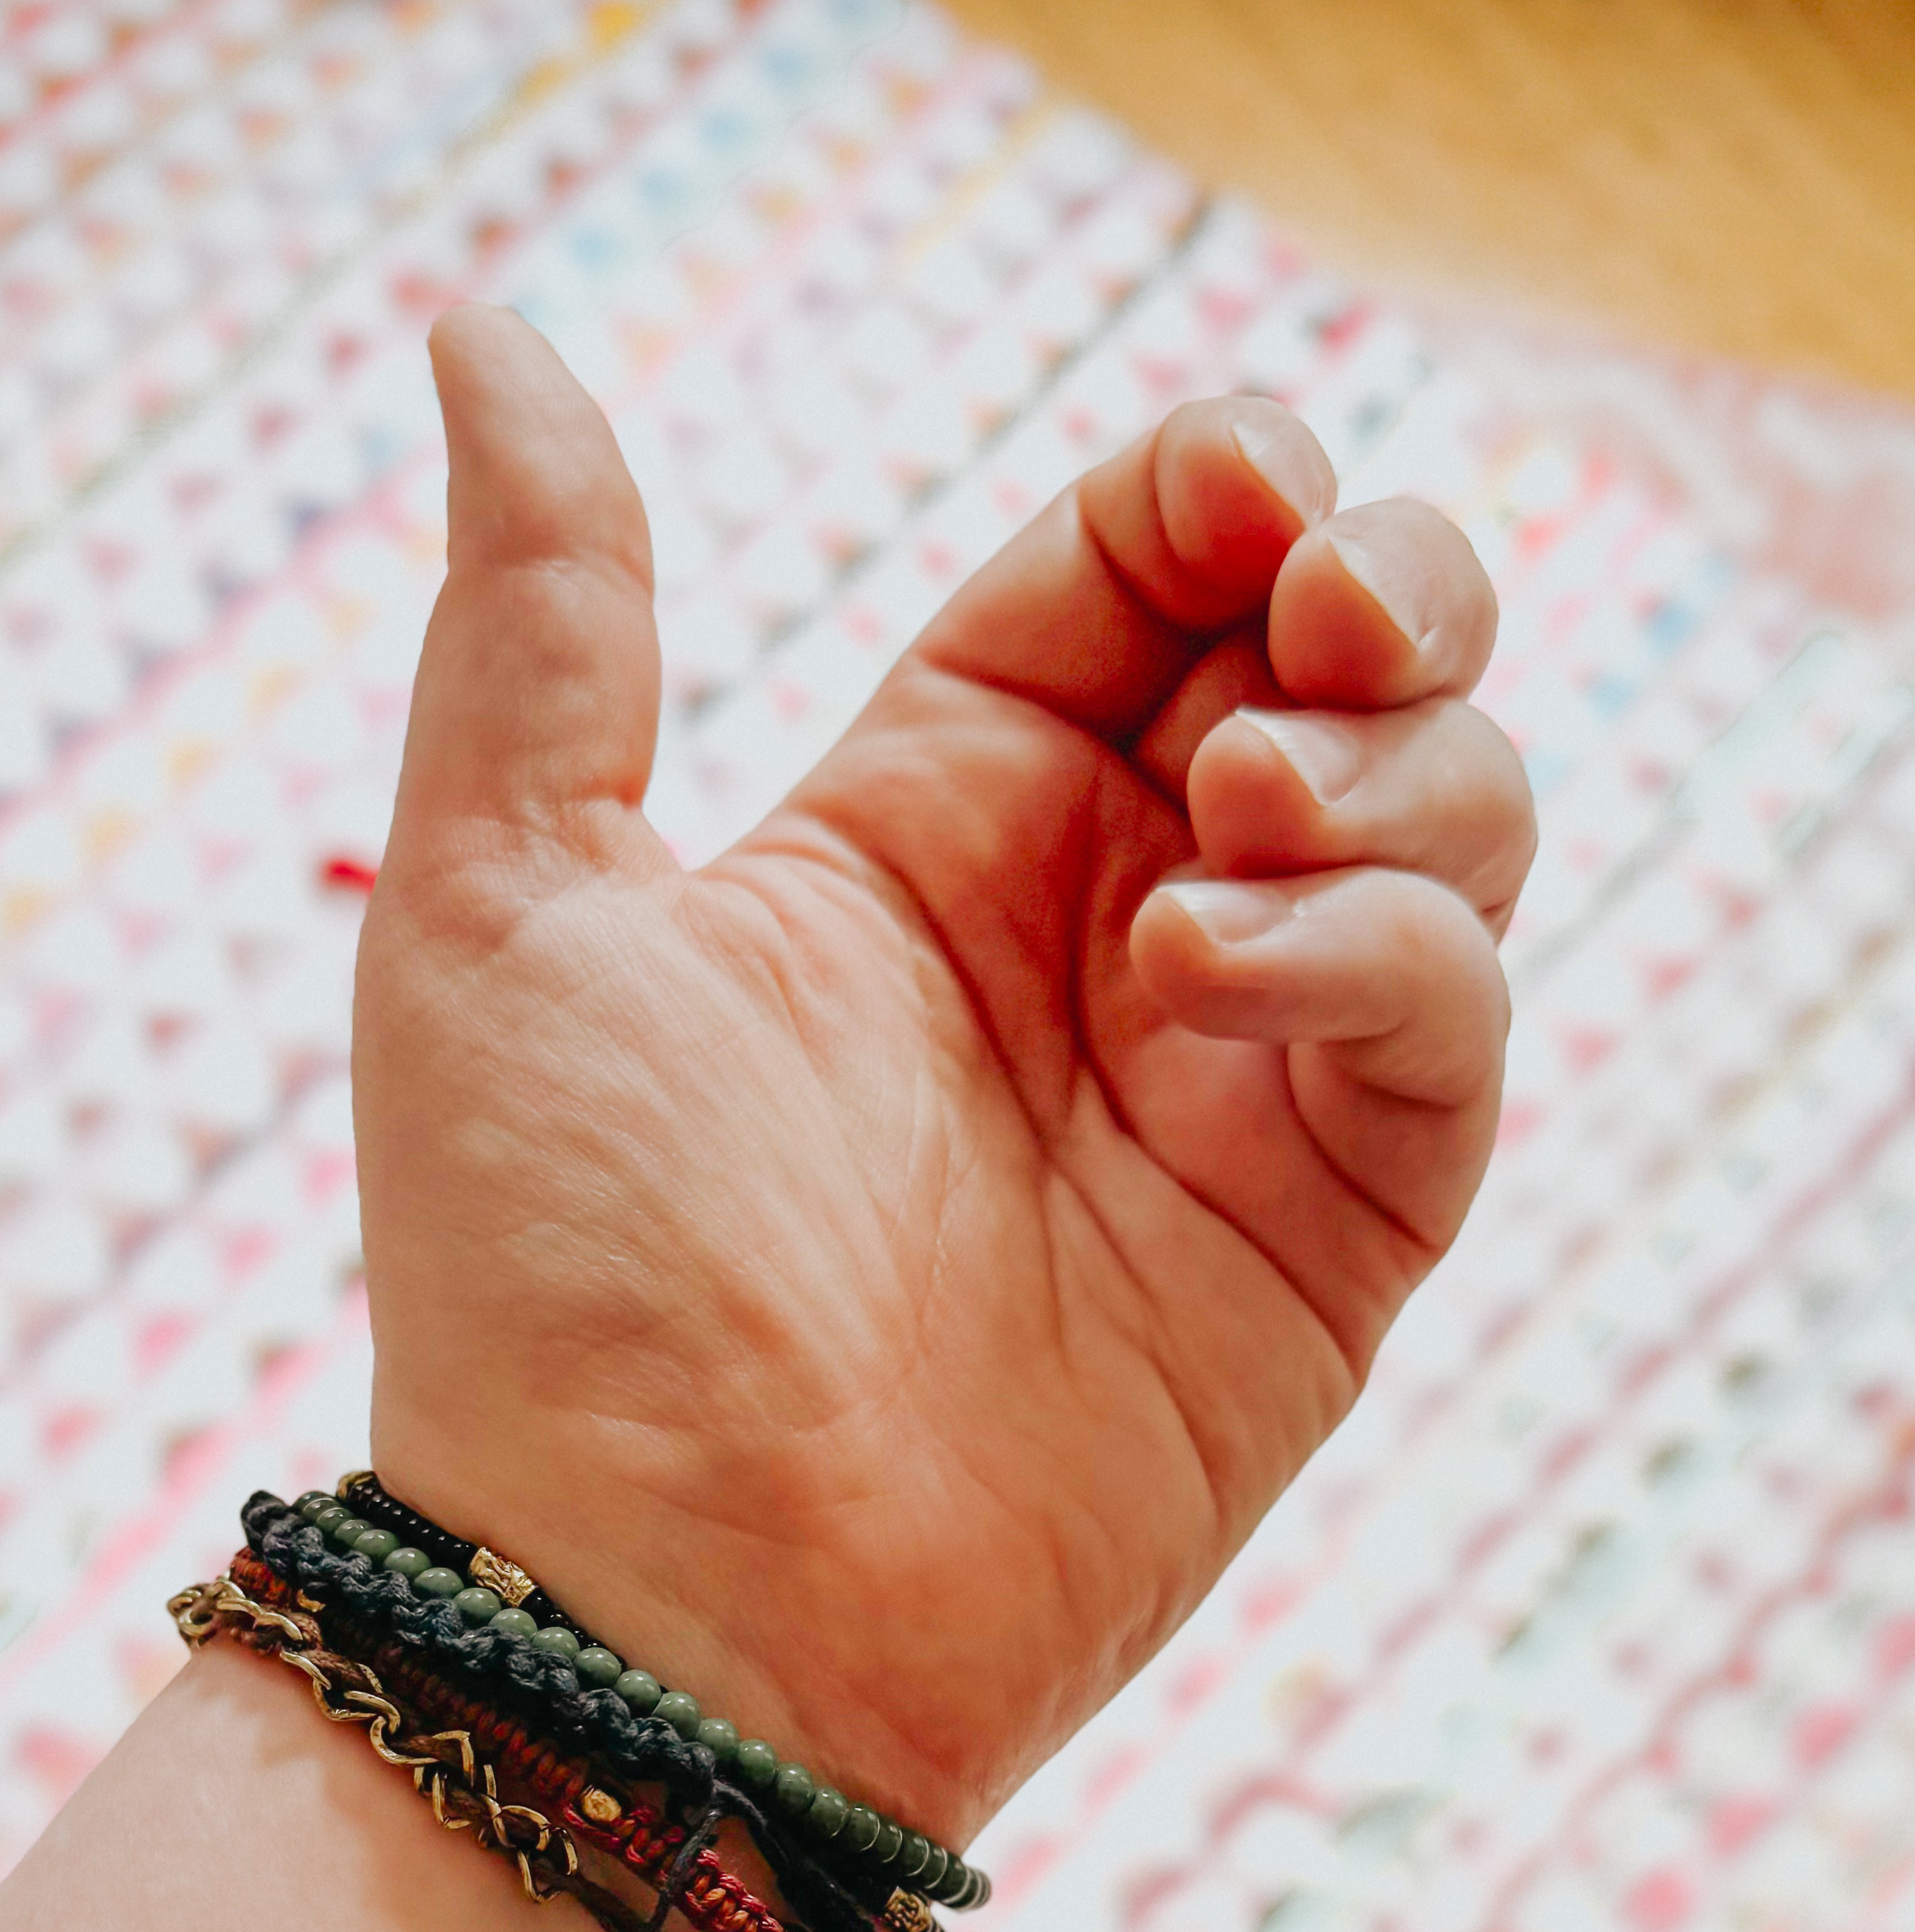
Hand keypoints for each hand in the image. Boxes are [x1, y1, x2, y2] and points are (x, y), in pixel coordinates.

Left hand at [353, 311, 1532, 1844]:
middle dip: (1380, 580)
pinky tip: (1208, 977)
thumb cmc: (551, 1276)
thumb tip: (481, 330)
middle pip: (1346, 662)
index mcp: (927, 826)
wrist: (655, 1601)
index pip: (1144, 566)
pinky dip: (1380, 953)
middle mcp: (1101, 935)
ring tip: (1229, 829)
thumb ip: (543, 609)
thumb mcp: (503, 897)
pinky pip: (1446, 1023)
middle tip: (1309, 616)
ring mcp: (1227, 1086)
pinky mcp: (1324, 1236)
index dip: (1220, 484)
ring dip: (1394, 764)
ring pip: (1451, 820)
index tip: (1230, 494)